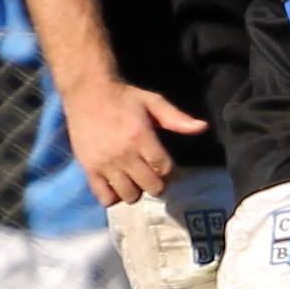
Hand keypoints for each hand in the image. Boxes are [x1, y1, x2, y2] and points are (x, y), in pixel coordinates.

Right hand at [65, 76, 206, 205]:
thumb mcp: (153, 101)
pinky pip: (104, 196)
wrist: (87, 92)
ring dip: (136, 190)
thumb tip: (202, 127)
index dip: (170, 171)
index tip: (167, 168)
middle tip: (152, 174)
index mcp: (141, 136)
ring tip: (134, 180)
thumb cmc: (123, 97)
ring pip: (129, 194)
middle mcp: (124, 153)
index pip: (164, 168)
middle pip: (150, 186)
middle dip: (156, 183)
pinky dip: (113, 196)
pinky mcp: (89, 168)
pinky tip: (117, 184)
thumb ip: (176, 118)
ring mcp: (105, 163)